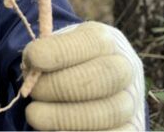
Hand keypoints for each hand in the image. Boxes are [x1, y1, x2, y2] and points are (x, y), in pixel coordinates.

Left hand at [22, 21, 145, 130]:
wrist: (85, 82)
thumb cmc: (60, 64)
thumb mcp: (51, 49)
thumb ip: (42, 54)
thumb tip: (32, 70)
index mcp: (105, 41)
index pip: (92, 42)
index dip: (60, 51)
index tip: (32, 58)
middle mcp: (125, 68)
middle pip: (103, 76)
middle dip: (60, 85)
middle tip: (33, 92)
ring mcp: (131, 101)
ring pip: (108, 112)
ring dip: (63, 116)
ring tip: (34, 115)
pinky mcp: (131, 128)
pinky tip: (53, 130)